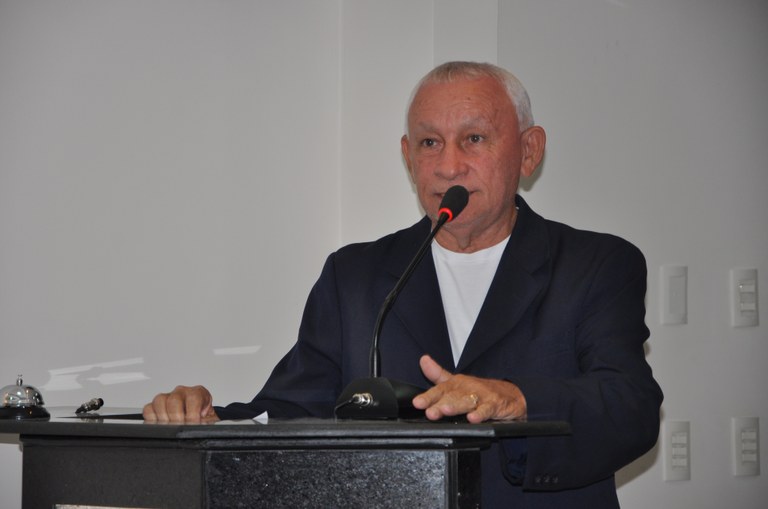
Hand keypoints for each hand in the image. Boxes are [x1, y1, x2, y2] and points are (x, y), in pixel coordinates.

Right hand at [142, 385, 219, 423]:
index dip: (192, 414)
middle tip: (180, 427)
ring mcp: (168, 397)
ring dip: (164, 418)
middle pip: (174, 400)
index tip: (193, 424)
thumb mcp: (210, 419)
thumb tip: (199, 427)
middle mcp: (182, 392)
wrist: (201, 418)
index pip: (193, 398)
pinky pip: (148, 409)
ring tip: (171, 428)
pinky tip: (161, 425)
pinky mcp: (156, 405)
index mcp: (198, 393)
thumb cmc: (205, 417)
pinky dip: (152, 419)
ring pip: (159, 401)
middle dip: (177, 418)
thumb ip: (206, 421)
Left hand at [412, 355, 526, 422]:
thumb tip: (423, 360)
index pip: (439, 390)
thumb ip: (438, 374)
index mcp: (456, 385)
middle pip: (452, 397)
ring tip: (446, 410)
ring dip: (457, 406)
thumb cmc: (480, 390)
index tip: (418, 403)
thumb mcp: (458, 382)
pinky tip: (473, 419)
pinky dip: (481, 413)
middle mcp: (467, 388)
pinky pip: (488, 409)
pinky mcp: (495, 404)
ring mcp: (482, 396)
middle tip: (430, 412)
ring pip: (467, 402)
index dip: (428, 397)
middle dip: (440, 404)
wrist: (511, 394)